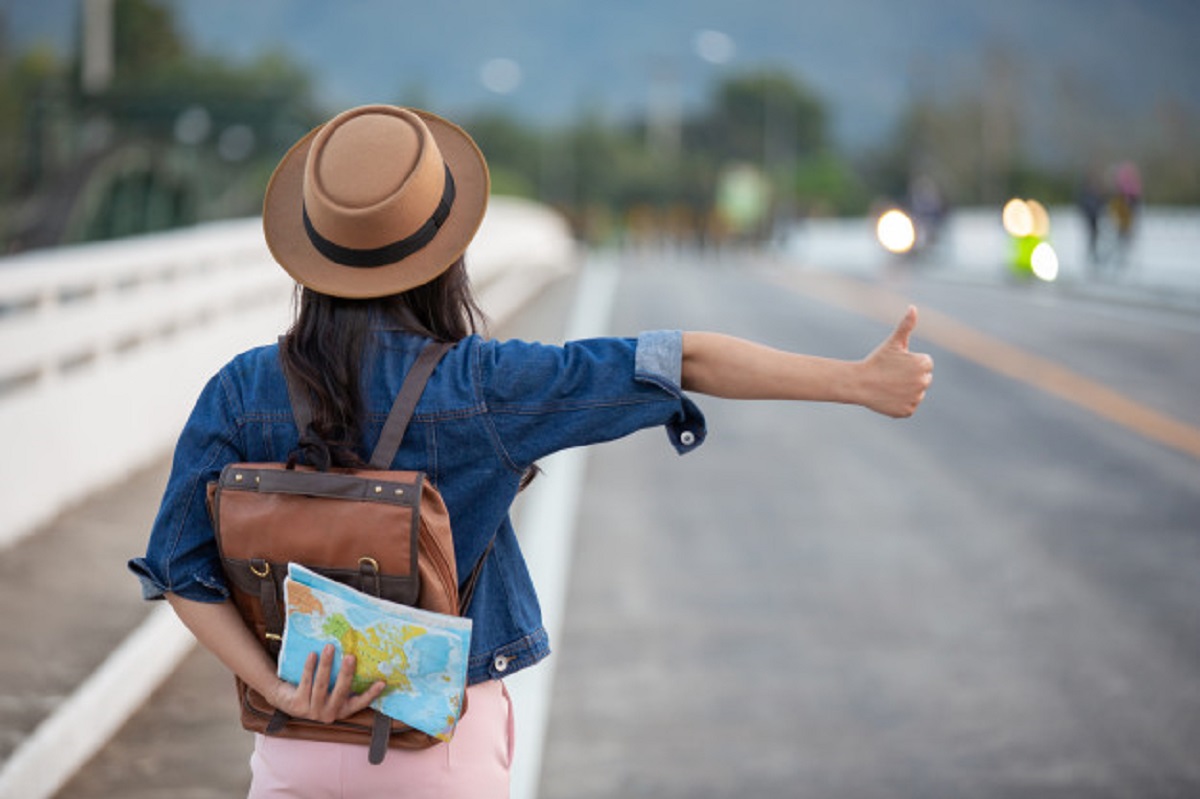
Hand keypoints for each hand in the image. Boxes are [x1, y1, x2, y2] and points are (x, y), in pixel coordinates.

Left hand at [268, 644, 384, 723]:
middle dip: (346, 674)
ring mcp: (312, 711)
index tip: (382, 682)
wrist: (286, 699)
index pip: (359, 703)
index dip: (371, 694)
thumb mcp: (331, 689)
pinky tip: (312, 655)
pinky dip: (309, 668)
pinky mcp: (297, 705)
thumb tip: (360, 654)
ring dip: (326, 665)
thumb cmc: (315, 690)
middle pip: (340, 692)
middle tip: (351, 656)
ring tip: (329, 647)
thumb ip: (344, 680)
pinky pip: (305, 683)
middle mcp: (328, 714)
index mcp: (341, 710)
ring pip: (321, 686)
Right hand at [856, 306, 933, 417]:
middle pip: (923, 379)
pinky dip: (900, 403)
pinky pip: (908, 406)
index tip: (896, 364)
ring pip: (916, 393)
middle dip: (910, 377)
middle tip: (891, 375)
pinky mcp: (907, 411)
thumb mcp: (893, 342)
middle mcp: (923, 382)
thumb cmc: (876, 360)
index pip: (925, 364)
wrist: (859, 383)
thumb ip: (906, 325)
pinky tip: (888, 396)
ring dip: (905, 390)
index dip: (909, 363)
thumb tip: (913, 307)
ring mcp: (916, 398)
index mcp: (923, 364)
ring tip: (889, 386)